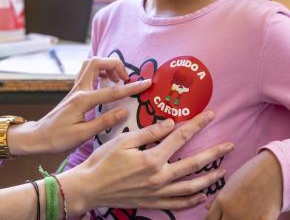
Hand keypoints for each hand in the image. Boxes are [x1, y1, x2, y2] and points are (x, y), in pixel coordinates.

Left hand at [9, 57, 151, 154]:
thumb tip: (123, 111)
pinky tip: (106, 84)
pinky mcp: (74, 91)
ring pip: (90, 64)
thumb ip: (104, 121)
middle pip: (96, 62)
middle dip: (115, 65)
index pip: (112, 90)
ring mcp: (75, 88)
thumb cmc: (58, 138)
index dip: (131, 87)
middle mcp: (79, 89)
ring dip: (106, 66)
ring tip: (117, 79)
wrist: (37, 137)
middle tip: (125, 79)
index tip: (146, 83)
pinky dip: (99, 72)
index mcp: (83, 100)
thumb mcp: (82, 135)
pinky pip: (87, 73)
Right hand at [58, 111, 233, 216]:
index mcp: (152, 159)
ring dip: (210, 178)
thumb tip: (170, 123)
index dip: (197, 125)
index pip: (180, 137)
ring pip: (191, 187)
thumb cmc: (103, 161)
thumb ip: (149, 132)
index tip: (210, 115)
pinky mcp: (152, 202)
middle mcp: (159, 177)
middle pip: (194, 164)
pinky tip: (202, 196)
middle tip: (230, 145)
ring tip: (223, 171)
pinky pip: (178, 204)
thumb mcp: (123, 141)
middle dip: (214, 153)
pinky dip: (193, 201)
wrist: (89, 187)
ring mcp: (158, 192)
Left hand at [206, 150, 282, 219]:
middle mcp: (232, 213)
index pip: (210, 219)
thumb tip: (207, 208)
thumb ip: (218, 197)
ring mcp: (247, 219)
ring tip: (240, 214)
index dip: (213, 219)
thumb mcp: (230, 184)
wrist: (273, 172)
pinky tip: (253, 216)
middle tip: (227, 216)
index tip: (217, 218)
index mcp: (222, 201)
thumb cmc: (250, 174)